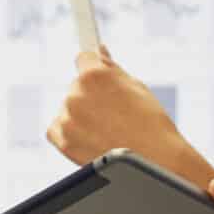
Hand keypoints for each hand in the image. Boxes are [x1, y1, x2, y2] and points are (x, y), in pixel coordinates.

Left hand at [48, 50, 213, 188]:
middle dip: (91, 95)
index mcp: (95, 75)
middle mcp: (75, 93)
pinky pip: (57, 128)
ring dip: (81, 114)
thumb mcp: (136, 87)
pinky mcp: (62, 140)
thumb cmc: (151, 124)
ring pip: (69, 108)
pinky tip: (92, 138)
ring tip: (108, 130)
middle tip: (114, 112)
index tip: (94, 71)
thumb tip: (99, 51)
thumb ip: (112, 68)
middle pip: (77, 86)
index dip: (92, 66)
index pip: (83, 57)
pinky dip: (70, 132)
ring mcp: (67, 118)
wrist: (155, 162)